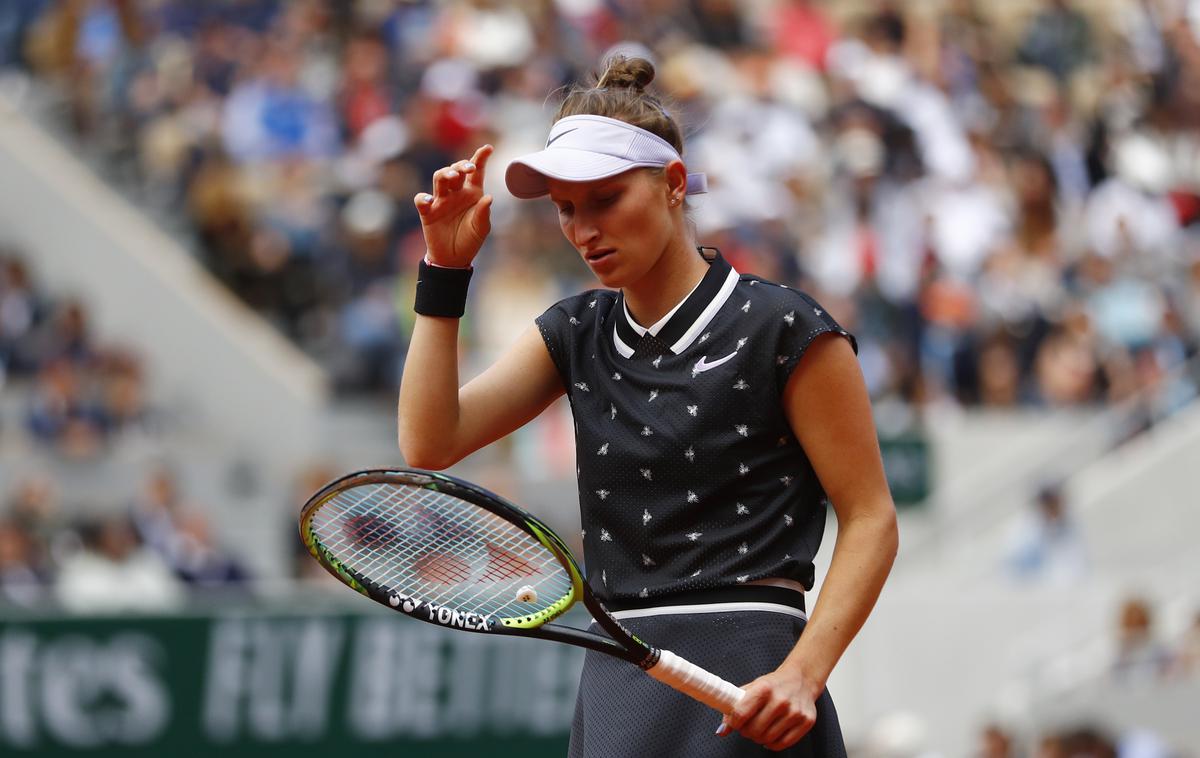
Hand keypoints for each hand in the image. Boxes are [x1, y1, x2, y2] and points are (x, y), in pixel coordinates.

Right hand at [414, 144, 493, 267]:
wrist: (454, 259)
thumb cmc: (470, 240)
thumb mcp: (481, 229)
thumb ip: (483, 213)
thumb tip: (488, 198)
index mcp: (472, 193)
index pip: (476, 172)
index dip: (480, 158)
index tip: (488, 148)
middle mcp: (456, 193)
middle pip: (455, 170)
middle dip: (461, 165)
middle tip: (468, 169)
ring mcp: (441, 201)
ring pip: (439, 178)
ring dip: (445, 174)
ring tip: (453, 178)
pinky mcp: (427, 212)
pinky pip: (421, 199)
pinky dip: (423, 197)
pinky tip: (430, 200)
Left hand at [717, 669, 820, 750]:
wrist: (801, 679)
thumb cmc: (773, 685)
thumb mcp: (752, 688)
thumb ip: (734, 707)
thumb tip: (721, 731)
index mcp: (764, 688)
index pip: (741, 713)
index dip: (734, 722)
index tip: (735, 723)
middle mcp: (780, 700)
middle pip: (754, 730)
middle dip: (746, 732)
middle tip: (748, 726)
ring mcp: (795, 712)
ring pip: (767, 739)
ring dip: (759, 738)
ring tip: (760, 728)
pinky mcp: (806, 722)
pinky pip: (782, 744)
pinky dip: (772, 743)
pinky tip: (771, 733)